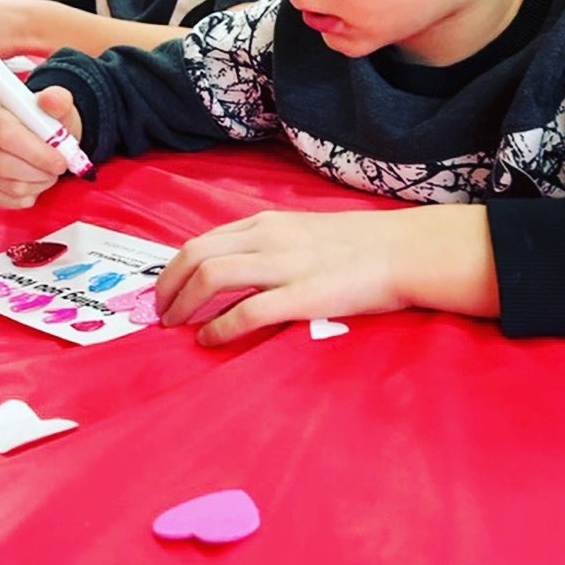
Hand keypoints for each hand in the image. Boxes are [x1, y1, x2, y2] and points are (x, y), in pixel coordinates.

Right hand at [0, 85, 81, 207]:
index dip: (36, 152)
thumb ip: (58, 100)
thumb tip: (53, 100)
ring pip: (4, 183)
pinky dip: (25, 196)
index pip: (5, 134)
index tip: (61, 161)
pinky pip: (1, 198)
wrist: (40, 135)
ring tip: (48, 173)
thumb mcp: (58, 106)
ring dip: (36, 184)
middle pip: (1, 163)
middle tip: (58, 169)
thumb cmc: (46, 121)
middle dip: (38, 171)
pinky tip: (34, 183)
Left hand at [155, 204, 498, 345]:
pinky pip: (247, 311)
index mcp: (267, 223)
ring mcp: (284, 265)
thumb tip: (235, 269)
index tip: (166, 289)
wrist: (403, 251)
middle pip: (196, 256)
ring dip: (185, 305)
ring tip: (176, 327)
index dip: (174, 268)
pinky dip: (219, 328)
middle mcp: (268, 238)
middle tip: (161, 312)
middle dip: (168, 286)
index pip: (203, 240)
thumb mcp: (303, 231)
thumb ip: (269, 244)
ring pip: (212, 277)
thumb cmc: (358, 244)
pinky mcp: (302, 295)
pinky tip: (210, 341)